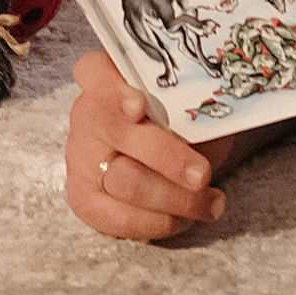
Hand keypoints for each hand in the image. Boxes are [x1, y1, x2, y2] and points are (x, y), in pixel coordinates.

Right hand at [64, 46, 225, 243]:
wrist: (170, 154)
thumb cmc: (181, 119)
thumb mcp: (190, 103)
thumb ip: (193, 105)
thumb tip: (214, 122)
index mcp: (108, 76)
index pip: (93, 71)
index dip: (112, 89)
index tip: (139, 106)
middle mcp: (89, 113)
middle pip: (118, 132)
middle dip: (167, 158)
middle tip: (202, 175)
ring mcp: (81, 157)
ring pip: (123, 180)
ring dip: (173, 197)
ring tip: (209, 202)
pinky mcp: (83, 198)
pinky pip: (116, 218)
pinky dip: (156, 223)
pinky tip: (184, 218)